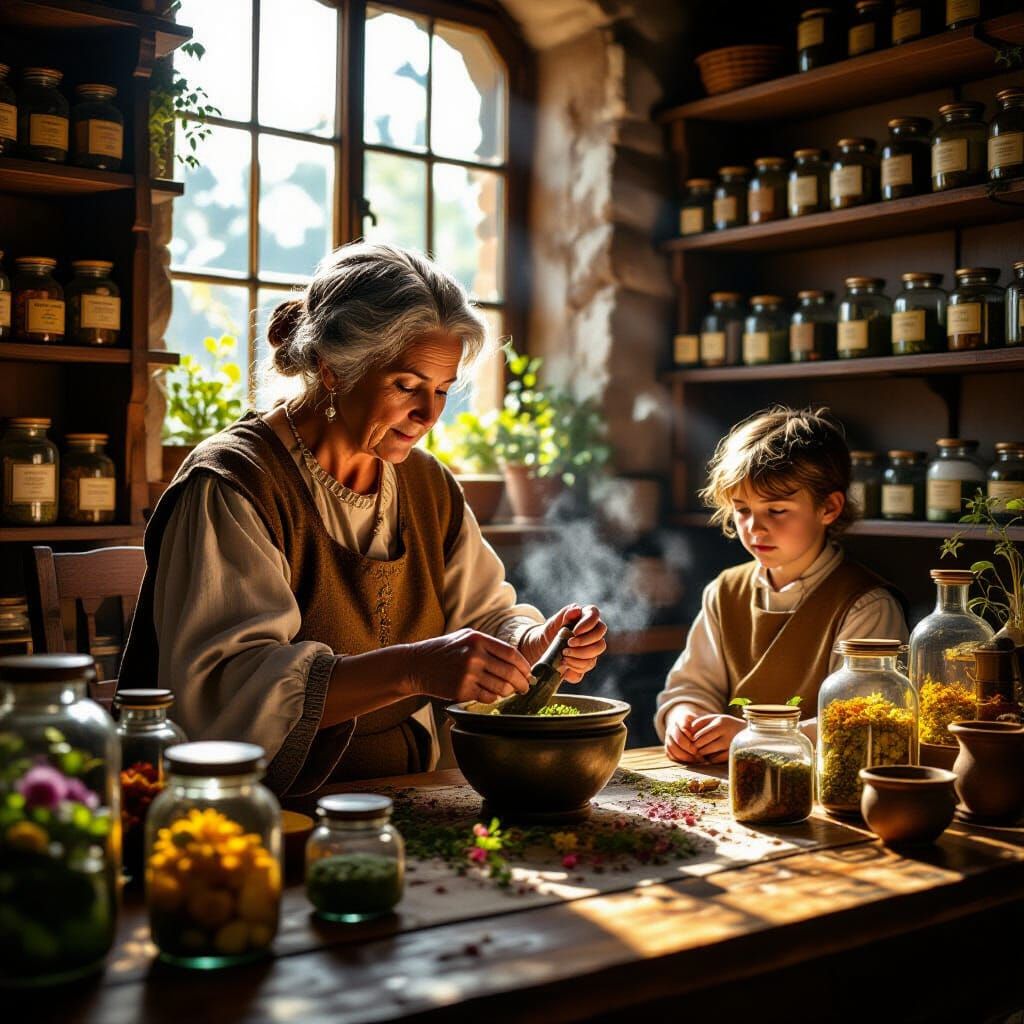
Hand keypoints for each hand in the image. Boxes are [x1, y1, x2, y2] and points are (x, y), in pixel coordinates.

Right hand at [405, 629, 532, 704]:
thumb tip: (515, 660)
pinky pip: (487, 697)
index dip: (524, 666)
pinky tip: (491, 694)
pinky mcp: (462, 690)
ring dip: (509, 692)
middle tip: (525, 688)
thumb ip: (488, 645)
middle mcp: (475, 656)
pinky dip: (493, 698)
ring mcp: (468, 674)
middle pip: (510, 673)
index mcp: (478, 640)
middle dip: (522, 683)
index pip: (512, 654)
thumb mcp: (465, 637)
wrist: (416, 664)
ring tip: (509, 691)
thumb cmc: (443, 651)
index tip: (528, 673)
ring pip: (501, 688)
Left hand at [521, 604, 607, 683]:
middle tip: (568, 643)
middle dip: (584, 641)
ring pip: (597, 650)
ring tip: (564, 653)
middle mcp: (593, 631)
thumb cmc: (551, 632)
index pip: (594, 614)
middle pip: (600, 634)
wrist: (544, 649)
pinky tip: (565, 662)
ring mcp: (593, 646)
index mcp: (585, 617)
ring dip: (580, 654)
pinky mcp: (589, 660)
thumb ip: (565, 614)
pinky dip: (576, 664)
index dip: (588, 623)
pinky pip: (589, 664)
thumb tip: (577, 609)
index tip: (575, 631)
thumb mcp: (554, 622)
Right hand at [664, 710, 701, 763]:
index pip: (683, 726)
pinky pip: (670, 754)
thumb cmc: (700, 727)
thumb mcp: (703, 724)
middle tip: (699, 755)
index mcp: (680, 719)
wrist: (690, 729)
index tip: (699, 742)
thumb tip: (704, 738)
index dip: (690, 735)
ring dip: (685, 755)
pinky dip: (680, 759)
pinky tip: (690, 762)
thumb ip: (703, 728)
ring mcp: (668, 738)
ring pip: (672, 747)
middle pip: (678, 738)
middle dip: (689, 748)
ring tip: (696, 760)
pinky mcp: (667, 747)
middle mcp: (672, 727)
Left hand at [688, 713, 744, 763]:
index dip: (692, 738)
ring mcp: (729, 743)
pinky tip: (711, 756)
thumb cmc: (727, 725)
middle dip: (695, 746)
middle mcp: (725, 731)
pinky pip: (714, 759)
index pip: (698, 731)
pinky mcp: (731, 754)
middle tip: (694, 748)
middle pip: (700, 741)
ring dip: (701, 753)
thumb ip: (702, 721)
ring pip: (706, 751)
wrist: (749, 734)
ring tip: (701, 751)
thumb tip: (687, 729)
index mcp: (719, 721)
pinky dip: (710, 759)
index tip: (691, 740)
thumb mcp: (716, 719)